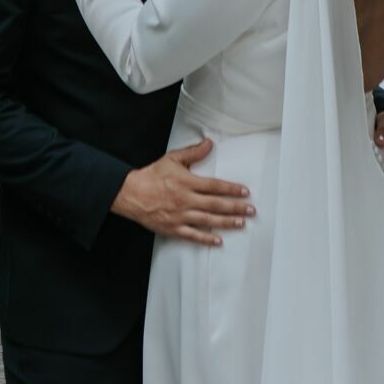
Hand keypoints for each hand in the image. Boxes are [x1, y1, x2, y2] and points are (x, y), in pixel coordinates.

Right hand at [111, 138, 255, 246]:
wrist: (131, 193)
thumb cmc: (152, 175)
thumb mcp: (173, 159)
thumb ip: (193, 152)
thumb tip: (209, 143)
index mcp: (187, 182)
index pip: (214, 186)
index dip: (231, 189)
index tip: (245, 192)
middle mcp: (186, 200)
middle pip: (216, 204)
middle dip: (236, 207)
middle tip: (251, 210)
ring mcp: (180, 216)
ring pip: (208, 221)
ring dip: (227, 222)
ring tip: (241, 223)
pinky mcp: (173, 228)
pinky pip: (193, 235)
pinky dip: (206, 239)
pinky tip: (218, 240)